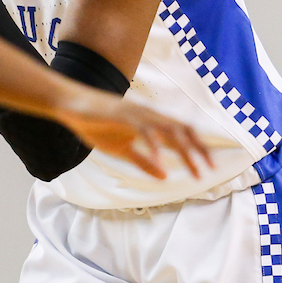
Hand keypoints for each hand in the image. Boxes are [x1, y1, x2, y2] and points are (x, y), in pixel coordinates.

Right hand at [54, 87, 212, 179]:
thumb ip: (144, 162)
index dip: (197, 147)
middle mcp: (148, 114)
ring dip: (184, 151)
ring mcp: (137, 113)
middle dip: (198, 150)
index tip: (209, 166)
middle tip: (209, 170)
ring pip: (168, 130)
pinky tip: (161, 162)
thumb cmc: (96, 125)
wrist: (71, 106)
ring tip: (194, 170)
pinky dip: (154, 146)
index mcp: (149, 121)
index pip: (181, 132)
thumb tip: (165, 176)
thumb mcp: (122, 150)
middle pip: (181, 131)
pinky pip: (144, 131)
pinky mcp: (123, 115)